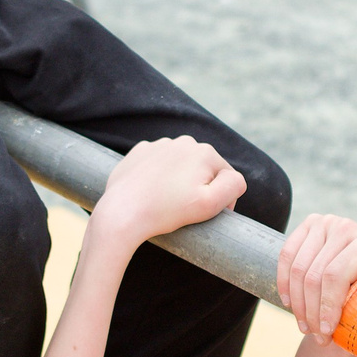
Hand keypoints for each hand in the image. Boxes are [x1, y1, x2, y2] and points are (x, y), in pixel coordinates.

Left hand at [90, 136, 246, 246]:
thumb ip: (233, 185)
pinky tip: (150, 192)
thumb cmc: (166, 212)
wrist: (122, 213)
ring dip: (179, 181)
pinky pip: (159, 164)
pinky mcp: (140, 152)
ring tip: (165, 201)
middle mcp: (184, 142)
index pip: (226, 177)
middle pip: (203, 170)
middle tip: (182, 208)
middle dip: (199, 187)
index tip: (203, 214)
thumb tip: (235, 178)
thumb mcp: (210, 205)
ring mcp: (159, 145)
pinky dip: (159, 177)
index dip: (221, 200)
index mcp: (204, 152)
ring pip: (181, 166)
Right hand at [276, 214, 356, 338]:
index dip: (327, 307)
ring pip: (297, 270)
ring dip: (298, 304)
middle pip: (314, 275)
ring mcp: (324, 223)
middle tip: (318, 337)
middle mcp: (346, 226)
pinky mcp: (307, 227)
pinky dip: (284, 284)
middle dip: (312, 312)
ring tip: (306, 327)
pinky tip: (290, 305)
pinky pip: (286, 257)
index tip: (327, 332)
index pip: (336, 275)